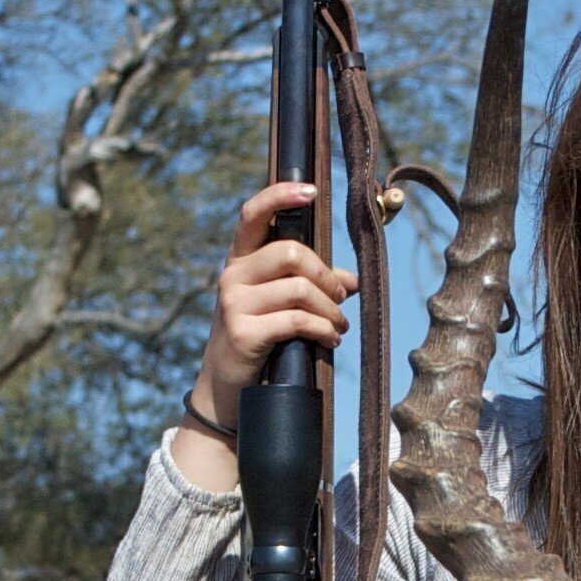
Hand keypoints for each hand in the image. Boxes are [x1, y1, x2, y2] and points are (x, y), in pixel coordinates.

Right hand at [170, 182, 354, 489]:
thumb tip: (353, 280)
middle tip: (339, 298)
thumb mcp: (278, 305)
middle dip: (326, 276)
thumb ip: (311, 285)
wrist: (227, 389)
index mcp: (240, 260)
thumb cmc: (259, 338)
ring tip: (338, 326)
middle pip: (291, 252)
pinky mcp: (242, 333)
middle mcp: (231, 276)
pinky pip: (296, 321)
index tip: (311, 191)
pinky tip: (329, 340)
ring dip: (330, 309)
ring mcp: (234, 304)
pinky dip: (322, 330)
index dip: (280, 196)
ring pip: (299, 288)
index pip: (253, 214)